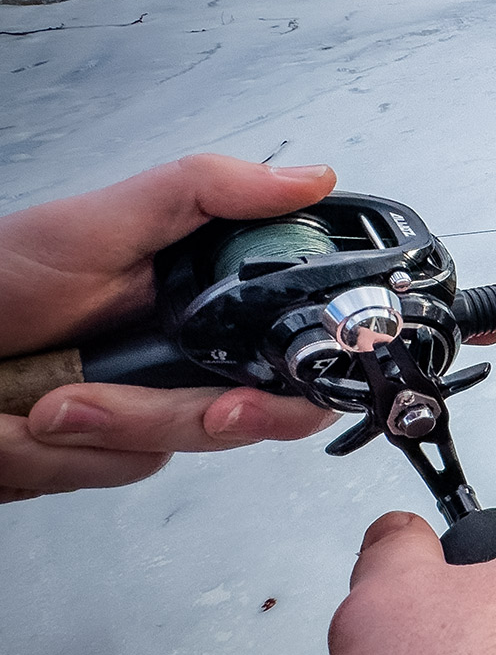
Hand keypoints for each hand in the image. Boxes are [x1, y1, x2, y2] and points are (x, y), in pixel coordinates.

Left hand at [0, 154, 341, 500]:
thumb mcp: (98, 225)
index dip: (285, 393)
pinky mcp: (94, 451)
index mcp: (201, 299)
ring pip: (164, 452)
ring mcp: (140, 408)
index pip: (289, 357)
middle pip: (235, 419)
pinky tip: (18, 424)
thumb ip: (203, 194)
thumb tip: (307, 180)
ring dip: (92, 432)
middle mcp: (182, 357)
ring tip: (36, 399)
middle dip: (163, 418)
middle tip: (103, 403)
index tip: (240, 402)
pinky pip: (105, 474)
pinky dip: (53, 459)